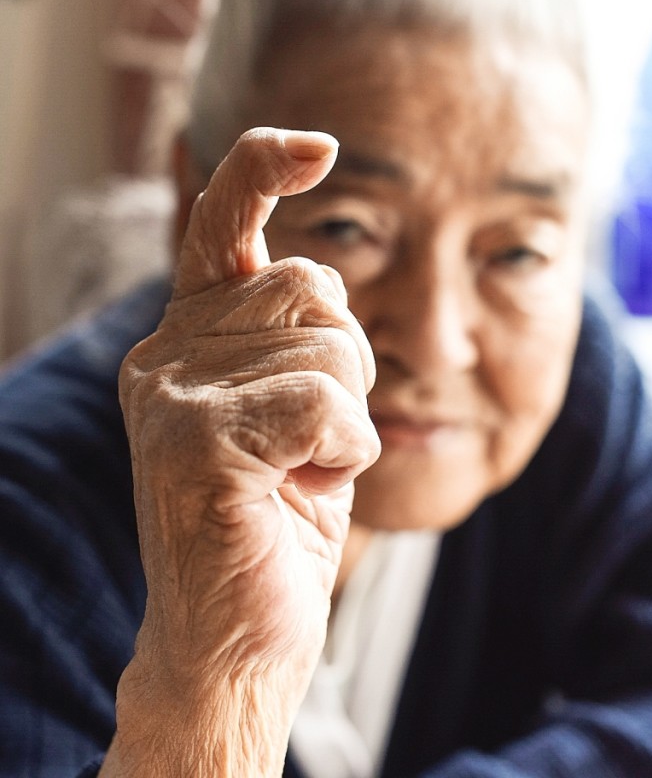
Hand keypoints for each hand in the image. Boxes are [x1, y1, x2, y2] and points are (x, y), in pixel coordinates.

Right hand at [102, 128, 379, 776]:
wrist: (236, 641)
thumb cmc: (278, 520)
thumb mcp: (293, 412)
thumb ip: (290, 337)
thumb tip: (316, 267)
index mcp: (186, 338)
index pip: (218, 223)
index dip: (263, 168)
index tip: (315, 147)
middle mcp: (166, 353)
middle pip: (311, 286)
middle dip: (349, 360)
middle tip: (317, 435)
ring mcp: (173, 394)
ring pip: (328, 341)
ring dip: (348, 411)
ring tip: (303, 468)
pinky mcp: (195, 442)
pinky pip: (327, 403)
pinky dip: (346, 449)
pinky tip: (305, 488)